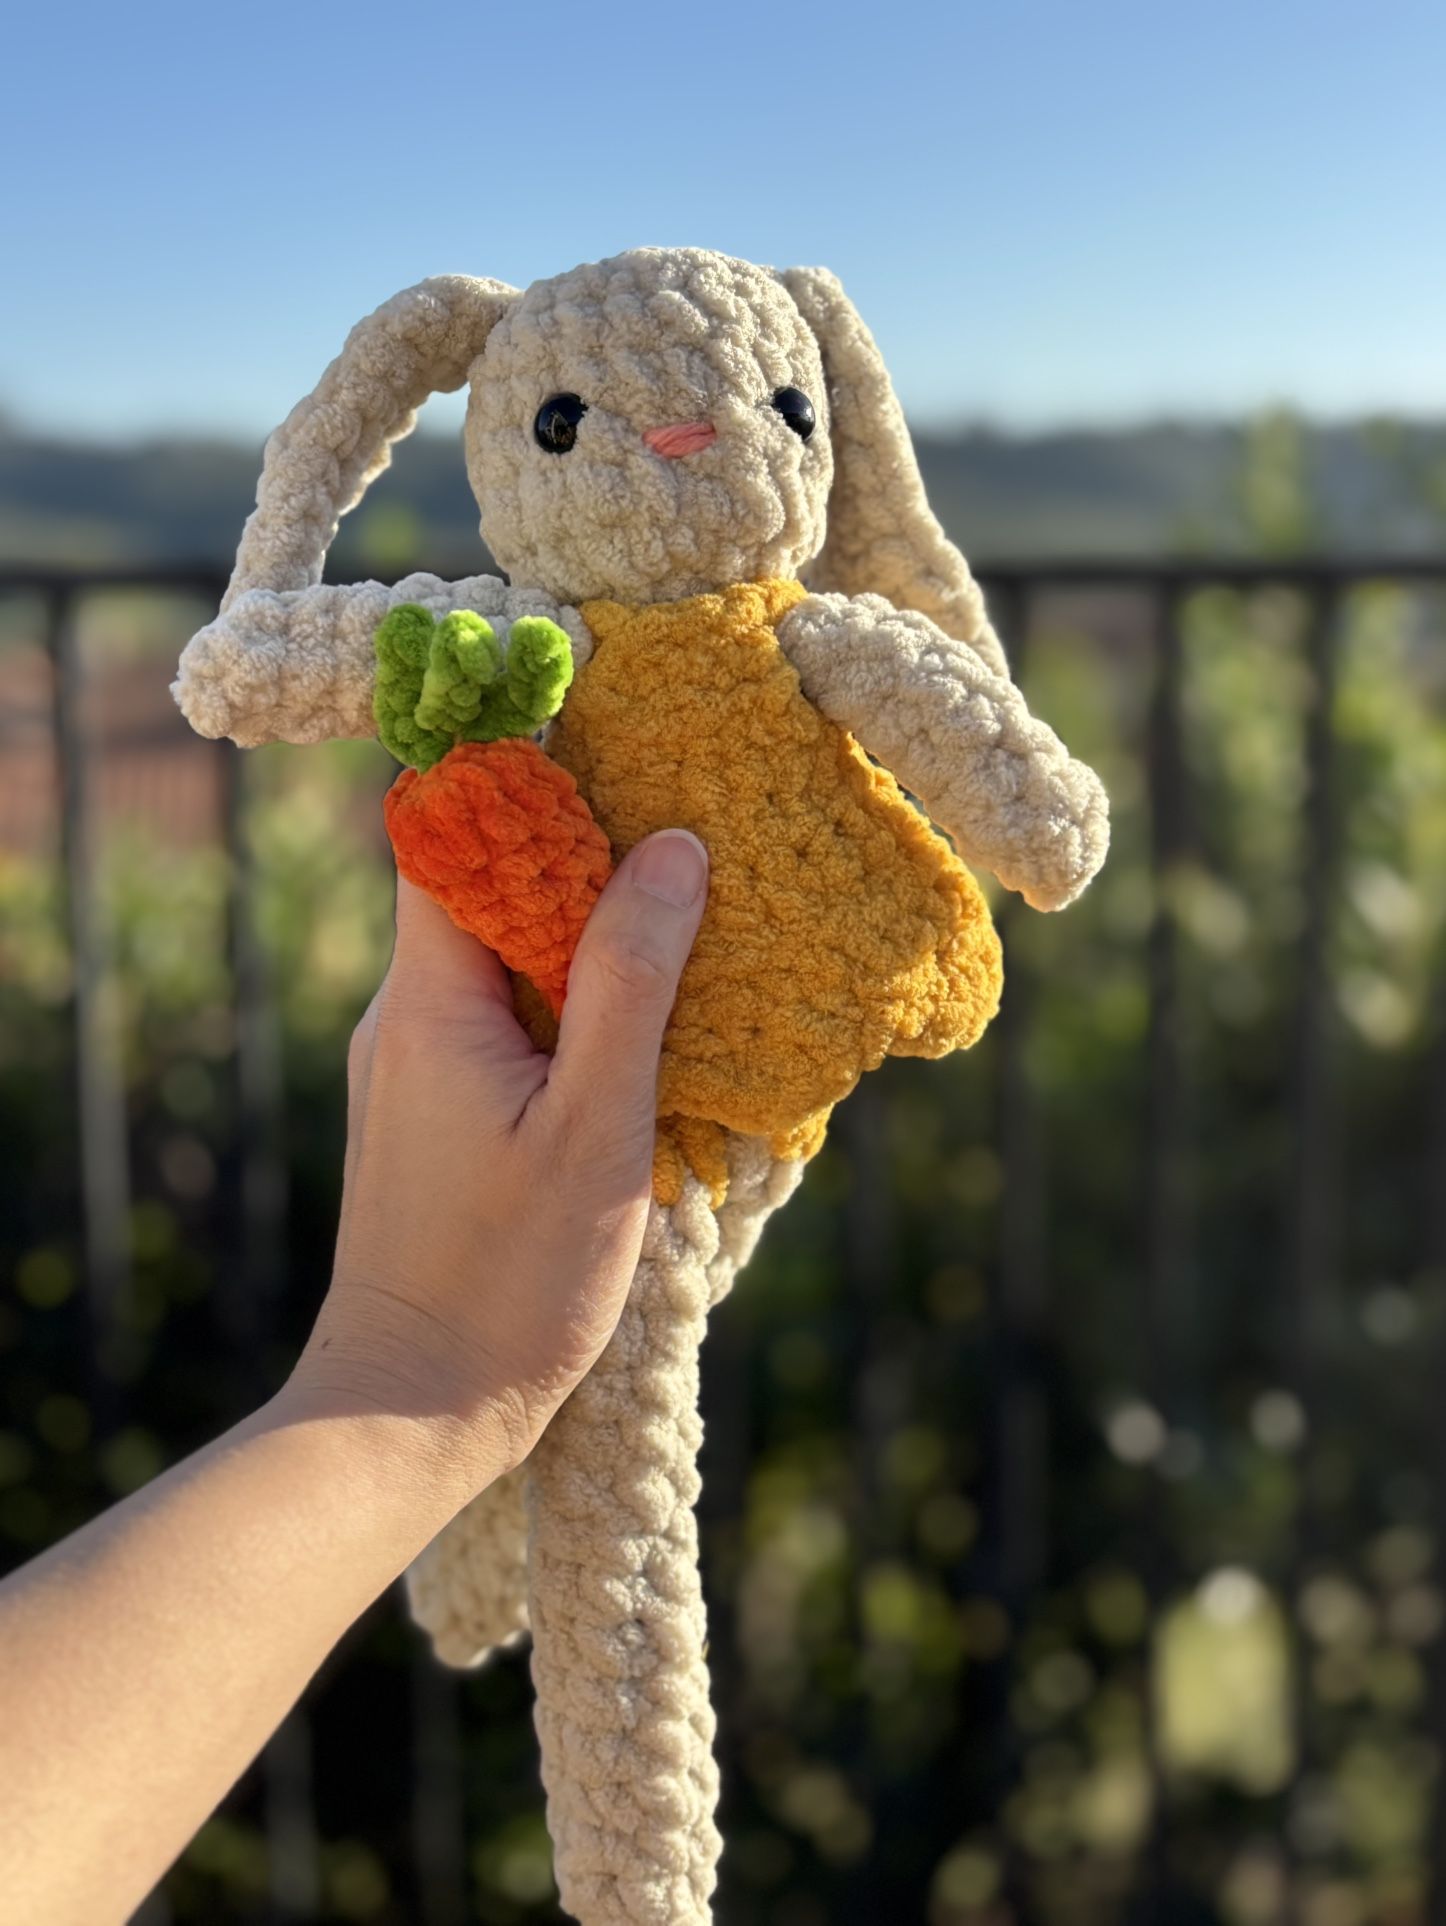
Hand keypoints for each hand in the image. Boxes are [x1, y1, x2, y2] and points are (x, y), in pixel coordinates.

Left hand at [286, 830, 708, 1498]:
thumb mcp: (595, 1125)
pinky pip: (497, 1020)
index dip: (523, 784)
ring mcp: (411, 1066)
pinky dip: (564, 1007)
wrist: (412, 1408)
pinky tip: (635, 1040)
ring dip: (579, 940)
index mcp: (426, 1000)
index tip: (618, 760)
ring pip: (495, 958)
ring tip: (679, 938)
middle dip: (577, 858)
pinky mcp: (431, 1113)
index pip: (446, 833)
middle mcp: (402, 1017)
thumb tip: (673, 849)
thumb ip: (630, 981)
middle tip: (683, 845)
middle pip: (478, 886)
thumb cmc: (509, 1278)